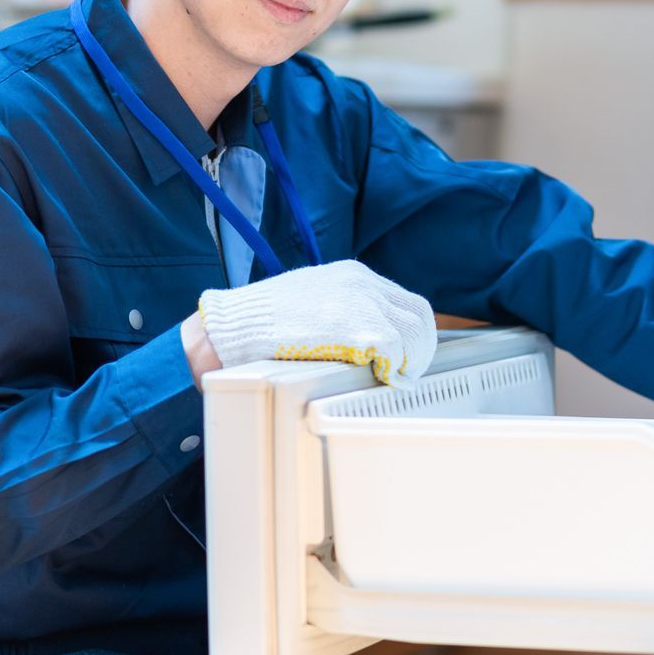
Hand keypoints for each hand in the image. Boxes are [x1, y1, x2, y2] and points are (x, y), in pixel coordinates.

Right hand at [197, 259, 436, 385]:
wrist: (233, 328)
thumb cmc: (263, 322)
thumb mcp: (311, 301)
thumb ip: (341, 310)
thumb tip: (364, 337)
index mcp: (353, 275)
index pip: (405, 302)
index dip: (412, 332)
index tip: (407, 355)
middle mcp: (363, 284)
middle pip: (419, 316)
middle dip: (419, 348)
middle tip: (408, 372)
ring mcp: (362, 304)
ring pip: (414, 334)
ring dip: (410, 361)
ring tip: (395, 379)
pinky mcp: (356, 327)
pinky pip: (396, 350)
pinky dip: (395, 368)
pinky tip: (382, 379)